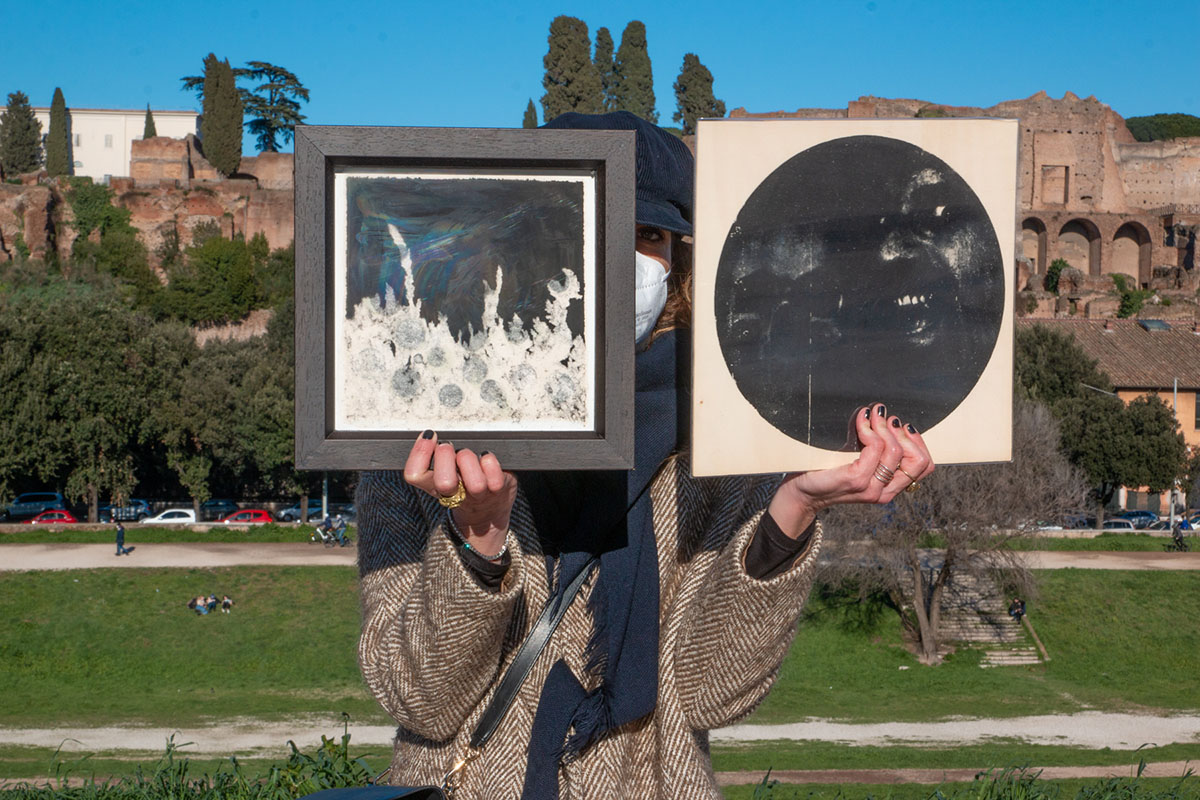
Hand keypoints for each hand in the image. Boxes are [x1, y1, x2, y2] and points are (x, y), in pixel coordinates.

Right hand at [403, 431, 517, 554]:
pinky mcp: (498, 489)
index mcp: (434, 486)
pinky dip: (490, 461)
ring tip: (469, 456)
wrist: (488, 512)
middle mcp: (455, 494)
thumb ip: (436, 455)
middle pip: (444, 483)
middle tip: (450, 447)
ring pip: (475, 482)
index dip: (420, 452)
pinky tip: (486, 458)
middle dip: (446, 456)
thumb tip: (432, 433)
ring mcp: (479, 494)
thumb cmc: (464, 484)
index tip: (430, 436)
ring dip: (470, 460)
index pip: (414, 475)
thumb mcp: (444, 471)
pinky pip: (495, 475)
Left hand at [768, 403, 934, 537]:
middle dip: (905, 433)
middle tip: (884, 417)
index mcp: (890, 487)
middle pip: (919, 461)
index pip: (925, 466)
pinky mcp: (856, 479)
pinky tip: (860, 421)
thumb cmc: (828, 471)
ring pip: (895, 451)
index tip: (901, 425)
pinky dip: (869, 429)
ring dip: (883, 426)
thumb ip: (879, 451)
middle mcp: (885, 492)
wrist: (801, 491)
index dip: (918, 441)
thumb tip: (892, 419)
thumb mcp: (860, 461)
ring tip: (871, 414)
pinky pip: (874, 448)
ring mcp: (871, 488)